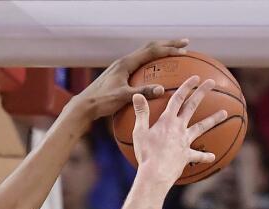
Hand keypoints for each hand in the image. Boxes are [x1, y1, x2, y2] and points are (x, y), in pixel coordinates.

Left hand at [69, 40, 190, 125]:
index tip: (185, 48)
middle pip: (150, 48)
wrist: (83, 106)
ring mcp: (120, 67)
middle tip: (185, 43)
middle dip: (168, 44)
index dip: (169, 48)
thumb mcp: (123, 97)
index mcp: (126, 63)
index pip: (152, 51)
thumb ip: (141, 93)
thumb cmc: (101, 102)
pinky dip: (151, 62)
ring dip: (159, 51)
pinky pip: (139, 63)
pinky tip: (156, 70)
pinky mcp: (118, 74)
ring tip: (173, 51)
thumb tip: (161, 89)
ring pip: (144, 54)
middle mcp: (123, 62)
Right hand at [130, 76, 227, 186]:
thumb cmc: (146, 153)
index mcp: (167, 121)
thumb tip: (137, 95)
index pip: (177, 98)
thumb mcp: (139, 132)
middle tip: (211, 82)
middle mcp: (179, 128)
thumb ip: (141, 113)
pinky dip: (204, 156)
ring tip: (224, 113)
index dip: (186, 86)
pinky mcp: (187, 155)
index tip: (195, 77)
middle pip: (192, 106)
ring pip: (201, 127)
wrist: (156, 173)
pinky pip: (197, 155)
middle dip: (202, 92)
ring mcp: (185, 141)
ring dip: (213, 119)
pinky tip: (212, 156)